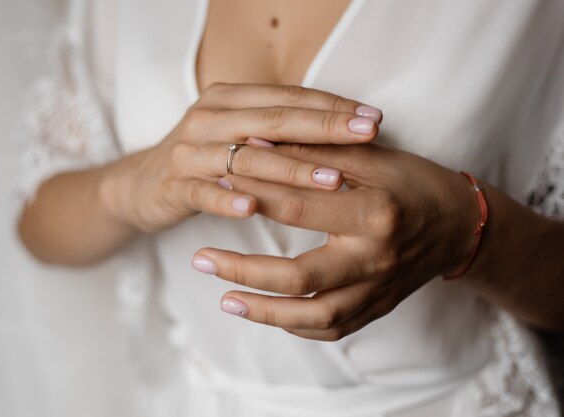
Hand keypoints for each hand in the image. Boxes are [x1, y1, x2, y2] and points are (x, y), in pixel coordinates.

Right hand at [100, 83, 381, 232]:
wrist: (141, 184)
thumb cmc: (205, 159)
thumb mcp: (239, 135)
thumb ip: (279, 129)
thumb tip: (343, 130)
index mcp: (230, 99)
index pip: (288, 98)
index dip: (332, 106)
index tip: (375, 118)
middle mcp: (209, 117)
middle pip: (273, 120)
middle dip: (324, 128)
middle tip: (368, 134)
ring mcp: (189, 151)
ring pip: (246, 157)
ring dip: (291, 168)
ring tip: (332, 179)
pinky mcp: (172, 184)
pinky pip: (202, 191)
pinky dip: (227, 198)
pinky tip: (253, 207)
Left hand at [192, 144, 477, 340]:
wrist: (459, 226)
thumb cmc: (413, 183)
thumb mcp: (371, 158)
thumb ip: (315, 152)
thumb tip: (256, 143)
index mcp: (375, 212)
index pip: (299, 206)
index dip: (252, 194)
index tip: (215, 187)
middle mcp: (376, 259)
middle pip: (299, 276)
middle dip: (243, 269)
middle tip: (201, 259)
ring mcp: (377, 291)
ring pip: (313, 316)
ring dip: (263, 312)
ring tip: (225, 300)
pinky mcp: (377, 309)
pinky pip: (331, 330)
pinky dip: (294, 325)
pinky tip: (266, 314)